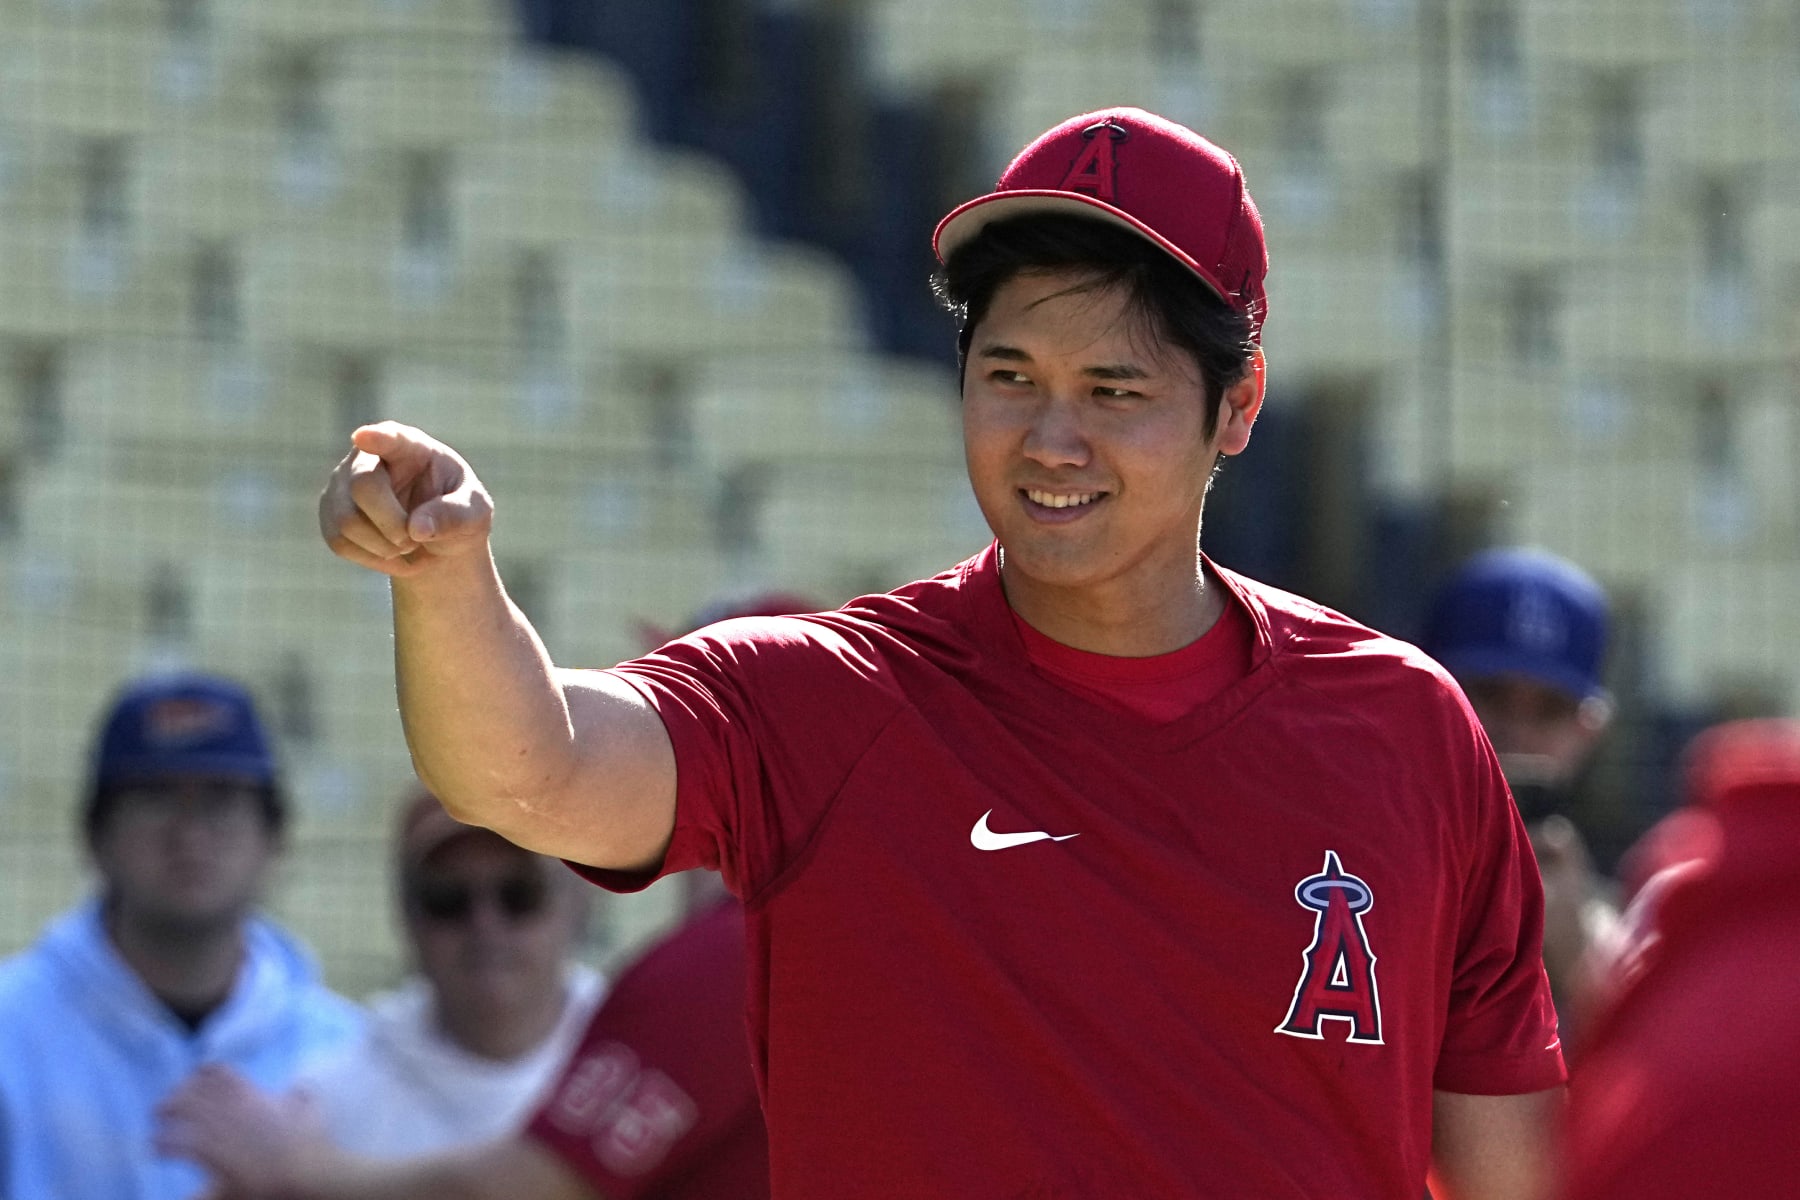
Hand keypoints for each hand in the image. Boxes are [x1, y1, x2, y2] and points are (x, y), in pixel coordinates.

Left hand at [157, 1064, 335, 1199]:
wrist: (303, 1171)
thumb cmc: (308, 1144)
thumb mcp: (309, 1112)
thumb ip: (302, 1097)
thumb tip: (301, 1087)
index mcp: (252, 1095)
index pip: (219, 1073)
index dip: (201, 1074)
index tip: (192, 1081)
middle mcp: (231, 1107)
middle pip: (192, 1092)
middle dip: (174, 1099)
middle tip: (161, 1110)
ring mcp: (220, 1129)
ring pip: (180, 1115)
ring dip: (166, 1122)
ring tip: (156, 1134)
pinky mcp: (210, 1154)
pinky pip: (176, 1145)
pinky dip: (163, 1146)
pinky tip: (159, 1152)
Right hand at [319, 422, 493, 576]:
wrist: (436, 541)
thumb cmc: (459, 514)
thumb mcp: (475, 514)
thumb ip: (455, 515)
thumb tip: (417, 528)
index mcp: (409, 446)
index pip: (390, 437)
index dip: (376, 438)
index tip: (363, 437)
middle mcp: (367, 458)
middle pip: (363, 486)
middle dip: (392, 523)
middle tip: (415, 539)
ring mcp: (342, 485)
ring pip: (346, 520)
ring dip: (384, 546)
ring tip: (410, 547)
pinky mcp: (330, 516)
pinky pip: (339, 542)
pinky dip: (373, 559)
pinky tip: (394, 557)